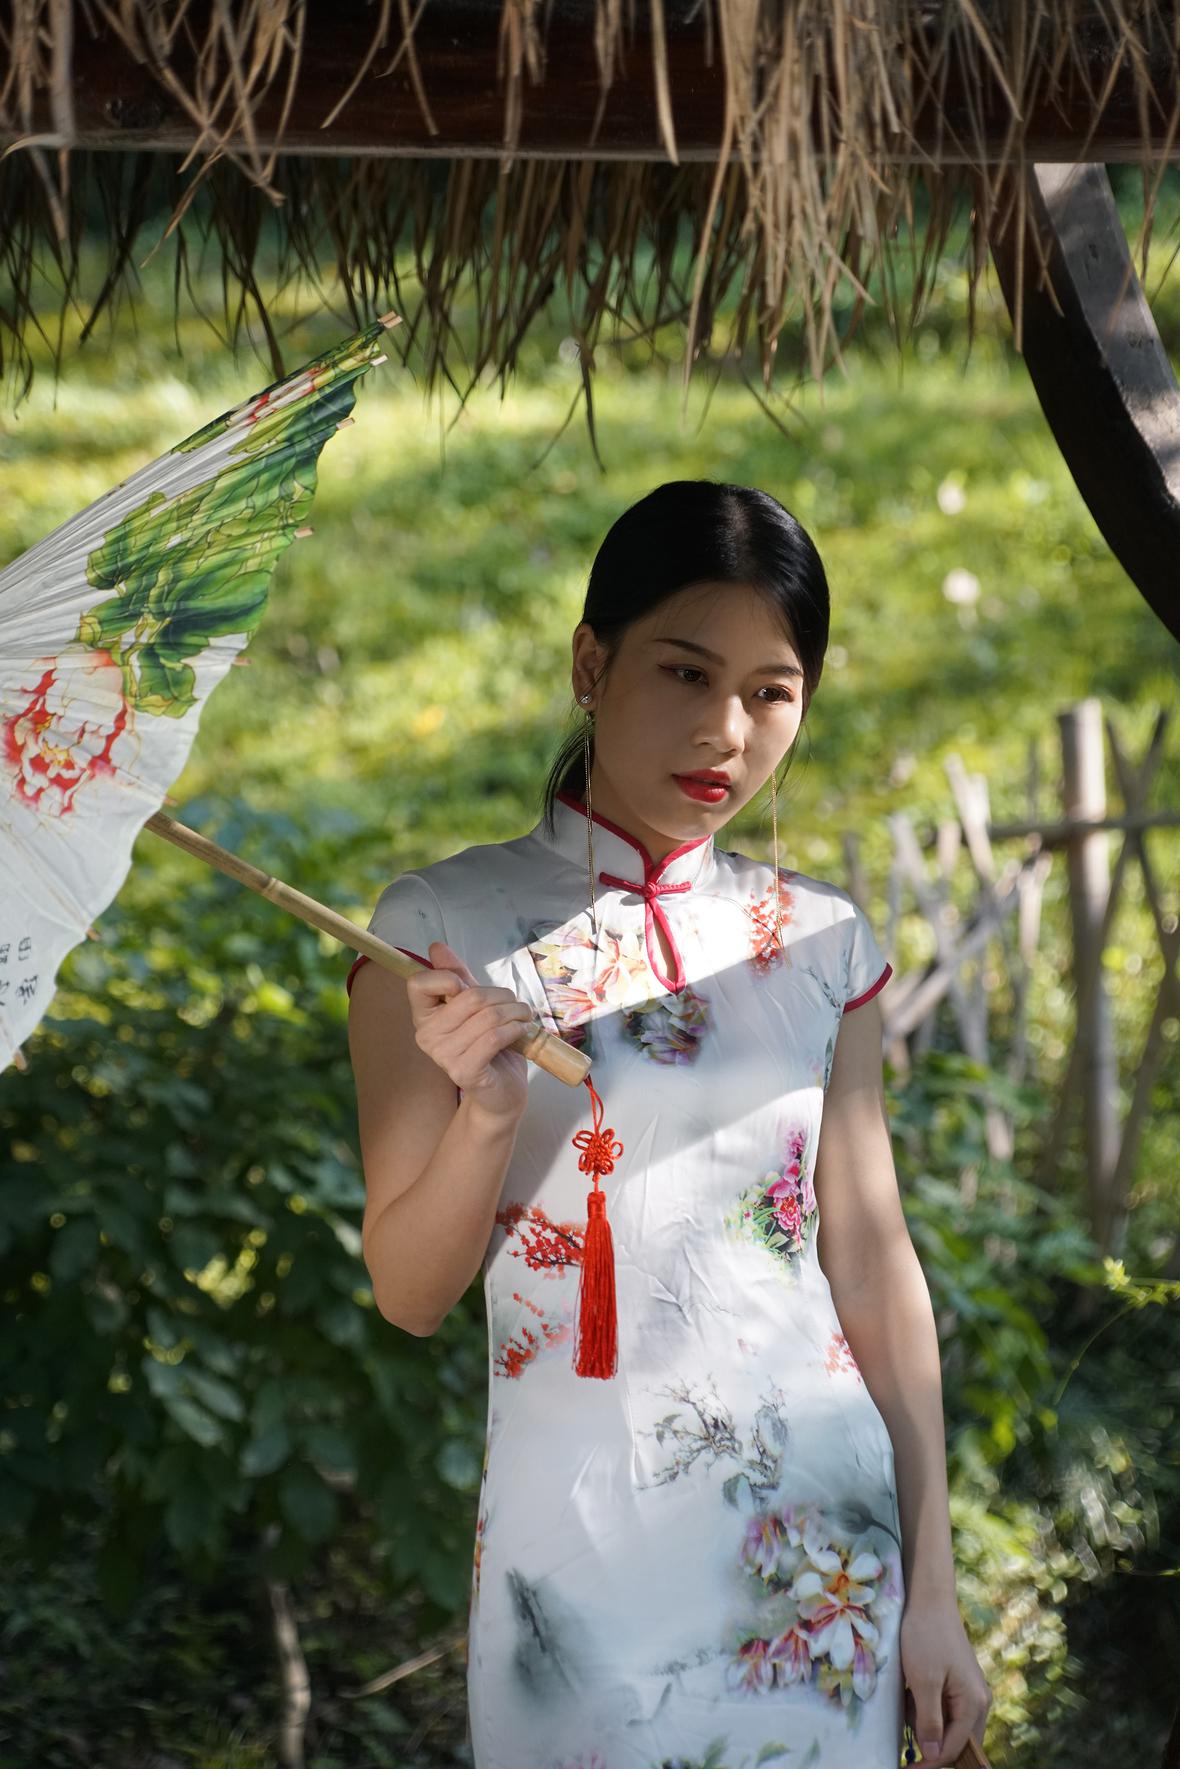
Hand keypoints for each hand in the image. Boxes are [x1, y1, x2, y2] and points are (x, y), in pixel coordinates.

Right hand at [406, 940, 533, 1121]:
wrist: (500, 1091)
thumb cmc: (488, 1046)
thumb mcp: (475, 1006)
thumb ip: (456, 976)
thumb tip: (436, 947)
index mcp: (423, 1017)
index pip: (419, 983)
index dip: (448, 978)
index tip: (469, 988)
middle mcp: (426, 1036)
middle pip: (468, 996)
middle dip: (501, 995)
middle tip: (515, 1004)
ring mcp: (443, 1056)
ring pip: (487, 1016)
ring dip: (515, 1011)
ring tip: (524, 1016)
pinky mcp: (464, 1071)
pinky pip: (494, 1037)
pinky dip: (515, 1029)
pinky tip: (521, 1030)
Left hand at [899, 1594, 991, 1764]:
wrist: (929, 1598)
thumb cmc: (925, 1636)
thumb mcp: (923, 1680)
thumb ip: (929, 1720)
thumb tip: (932, 1755)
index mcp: (974, 1704)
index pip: (953, 1749)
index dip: (928, 1763)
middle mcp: (978, 1701)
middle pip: (955, 1741)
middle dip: (928, 1743)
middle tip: (905, 1731)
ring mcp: (969, 1692)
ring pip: (947, 1726)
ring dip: (924, 1722)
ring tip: (907, 1698)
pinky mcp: (957, 1683)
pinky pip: (943, 1709)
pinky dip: (924, 1707)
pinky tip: (911, 1691)